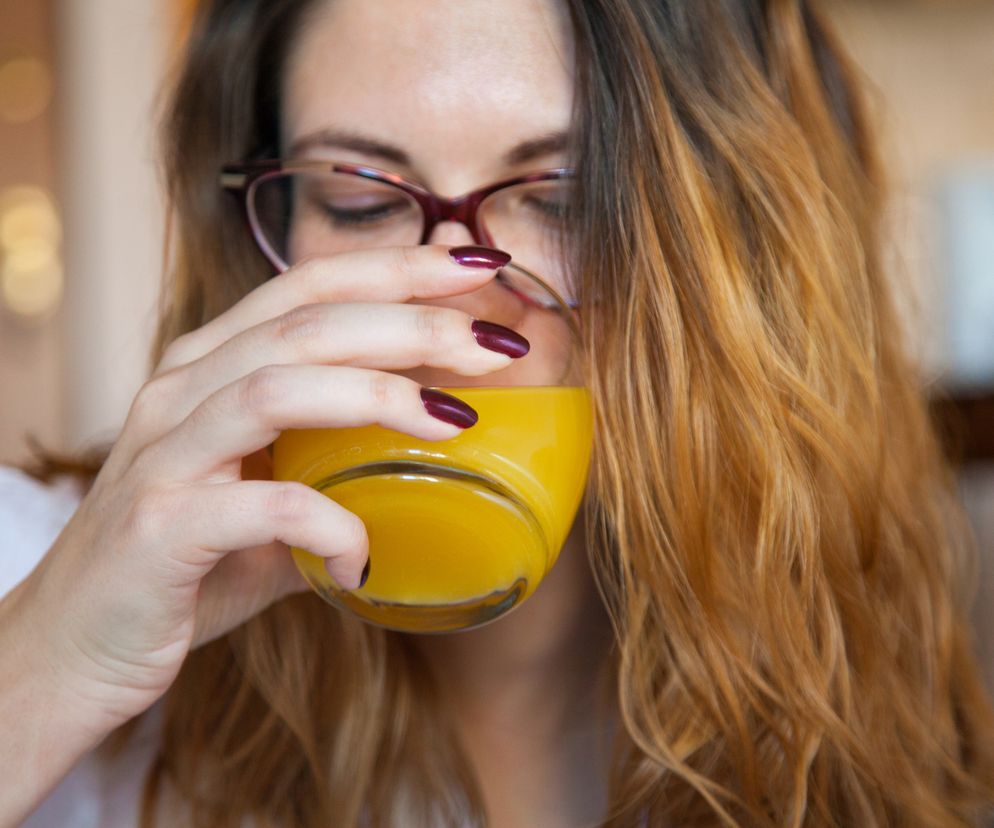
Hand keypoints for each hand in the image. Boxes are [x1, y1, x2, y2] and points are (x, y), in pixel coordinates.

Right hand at [15, 244, 518, 734]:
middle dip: (413, 324)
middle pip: (309, 323)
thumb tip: (433, 454)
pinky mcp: (158, 525)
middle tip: (497, 346)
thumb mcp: (266, 496)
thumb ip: (332, 466)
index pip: (312, 286)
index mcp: (211, 366)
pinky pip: (262, 506)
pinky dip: (331, 525)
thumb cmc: (187, 562)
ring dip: (380, 394)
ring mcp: (165, 453)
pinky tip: (367, 559)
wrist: (74, 646)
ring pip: (279, 385)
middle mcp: (182, 390)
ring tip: (458, 421)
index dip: (399, 268)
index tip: (481, 268)